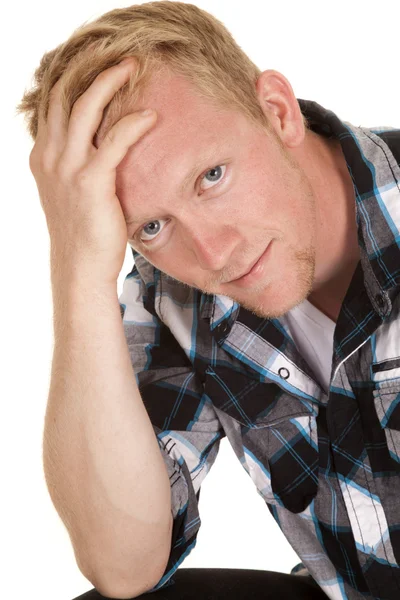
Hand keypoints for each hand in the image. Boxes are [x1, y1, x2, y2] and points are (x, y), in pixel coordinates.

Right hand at [29, 57, 156, 285]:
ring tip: (132, 68)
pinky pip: (114, 141)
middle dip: (91, 70)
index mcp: (43, 157)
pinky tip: (150, 117)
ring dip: (109, 82)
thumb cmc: (82, 233)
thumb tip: (100, 151)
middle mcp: (50, 156)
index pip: (53, 105)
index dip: (73, 80)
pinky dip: (133, 124)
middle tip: (121, 59)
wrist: (80, 267)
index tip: (97, 65)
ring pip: (85, 107)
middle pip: (65, 96)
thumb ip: (76, 166)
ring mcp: (67, 167)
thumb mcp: (70, 193)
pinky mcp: (91, 181)